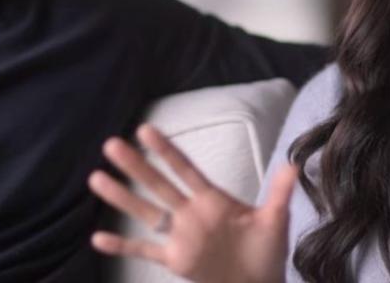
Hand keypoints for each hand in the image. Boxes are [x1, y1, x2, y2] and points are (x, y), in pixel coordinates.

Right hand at [89, 124, 297, 282]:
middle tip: (111, 144)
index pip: (184, 169)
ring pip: (145, 212)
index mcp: (212, 199)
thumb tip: (293, 164)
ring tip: (96, 179)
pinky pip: (143, 251)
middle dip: (136, 166)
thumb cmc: (267, 252)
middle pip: (158, 185)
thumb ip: (279, 193)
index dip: (166, 151)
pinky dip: (121, 247)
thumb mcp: (275, 220)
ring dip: (122, 197)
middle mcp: (190, 213)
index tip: (145, 130)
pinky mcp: (175, 259)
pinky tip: (97, 238)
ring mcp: (180, 236)